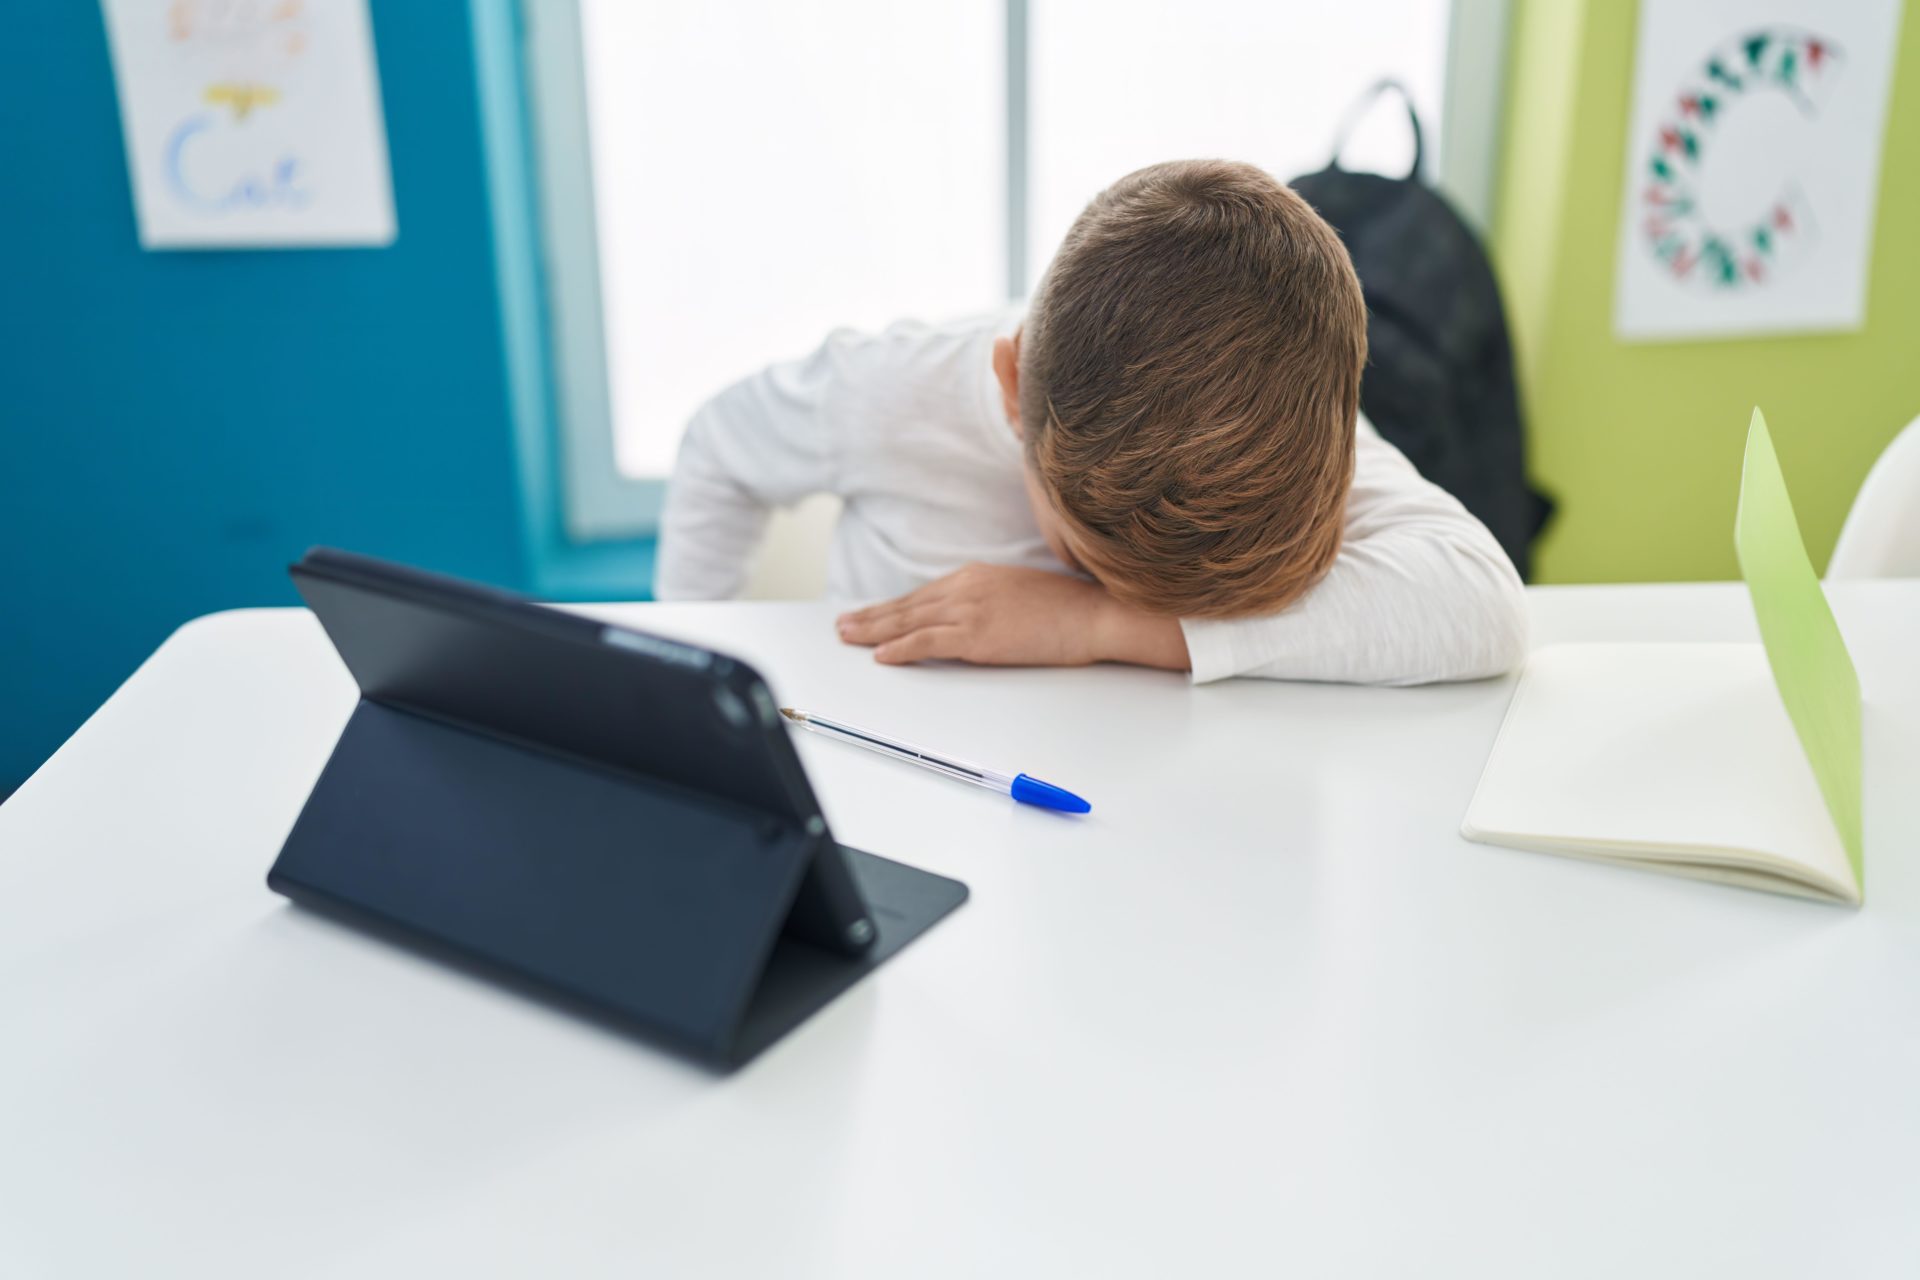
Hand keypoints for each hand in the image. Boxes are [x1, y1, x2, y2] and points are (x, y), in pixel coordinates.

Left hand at [836, 563, 1190, 670]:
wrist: (1093, 613)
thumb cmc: (1065, 609)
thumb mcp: (1017, 593)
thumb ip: (987, 600)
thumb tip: (969, 618)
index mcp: (976, 576)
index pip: (923, 595)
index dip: (892, 607)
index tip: (869, 614)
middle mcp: (967, 587)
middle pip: (908, 605)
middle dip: (872, 616)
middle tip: (842, 626)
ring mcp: (971, 609)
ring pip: (910, 621)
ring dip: (875, 631)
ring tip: (848, 638)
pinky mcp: (978, 634)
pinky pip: (929, 641)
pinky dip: (902, 648)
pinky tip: (882, 655)